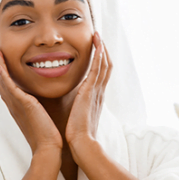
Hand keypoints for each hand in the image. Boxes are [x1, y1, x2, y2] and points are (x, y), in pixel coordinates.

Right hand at [0, 46, 62, 156]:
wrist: (48, 148)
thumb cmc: (48, 135)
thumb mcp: (41, 116)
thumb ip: (39, 107)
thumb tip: (43, 100)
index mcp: (18, 107)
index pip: (6, 85)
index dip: (2, 71)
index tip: (1, 58)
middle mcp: (13, 105)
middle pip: (0, 81)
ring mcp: (16, 105)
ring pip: (2, 81)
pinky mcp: (23, 105)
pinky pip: (9, 87)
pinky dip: (3, 76)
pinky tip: (0, 65)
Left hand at [66, 32, 111, 154]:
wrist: (81, 144)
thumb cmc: (76, 134)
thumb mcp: (77, 117)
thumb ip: (77, 108)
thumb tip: (72, 106)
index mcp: (95, 98)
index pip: (100, 75)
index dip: (100, 62)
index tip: (95, 50)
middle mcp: (99, 92)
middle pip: (106, 66)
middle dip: (103, 51)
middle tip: (98, 37)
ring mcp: (97, 91)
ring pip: (104, 64)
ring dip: (101, 49)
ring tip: (97, 35)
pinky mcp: (91, 91)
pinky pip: (97, 68)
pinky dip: (98, 55)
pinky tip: (96, 43)